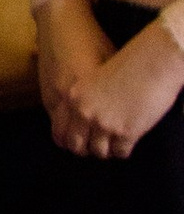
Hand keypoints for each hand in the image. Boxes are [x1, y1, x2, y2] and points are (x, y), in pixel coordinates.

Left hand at [42, 0, 183, 157]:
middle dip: (86, 149)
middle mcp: (85, 113)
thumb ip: (83, 96)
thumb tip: (81, 114)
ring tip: (113, 145)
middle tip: (96, 146)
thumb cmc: (127, 63)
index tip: (79, 142)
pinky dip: (123, 150)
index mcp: (74, 97)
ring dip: (106, 150)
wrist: (152, 61)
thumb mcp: (93, 77)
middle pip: (77, 146)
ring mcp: (105, 124)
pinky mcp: (126, 132)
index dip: (69, 140)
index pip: (61, 131)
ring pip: (99, 152)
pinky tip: (127, 142)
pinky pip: (120, 152)